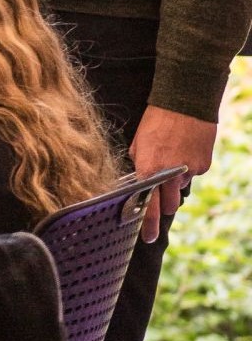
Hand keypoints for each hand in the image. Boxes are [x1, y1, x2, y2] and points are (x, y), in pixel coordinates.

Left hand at [128, 104, 217, 242]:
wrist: (185, 103)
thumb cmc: (155, 121)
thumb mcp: (137, 144)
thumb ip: (138, 166)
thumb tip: (138, 181)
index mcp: (148, 170)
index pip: (148, 207)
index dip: (148, 225)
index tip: (147, 238)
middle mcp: (170, 174)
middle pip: (169, 205)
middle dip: (164, 203)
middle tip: (160, 193)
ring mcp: (189, 171)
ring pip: (181, 189)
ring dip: (175, 182)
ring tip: (172, 158)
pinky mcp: (204, 165)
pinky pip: (193, 174)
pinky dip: (188, 167)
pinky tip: (185, 149)